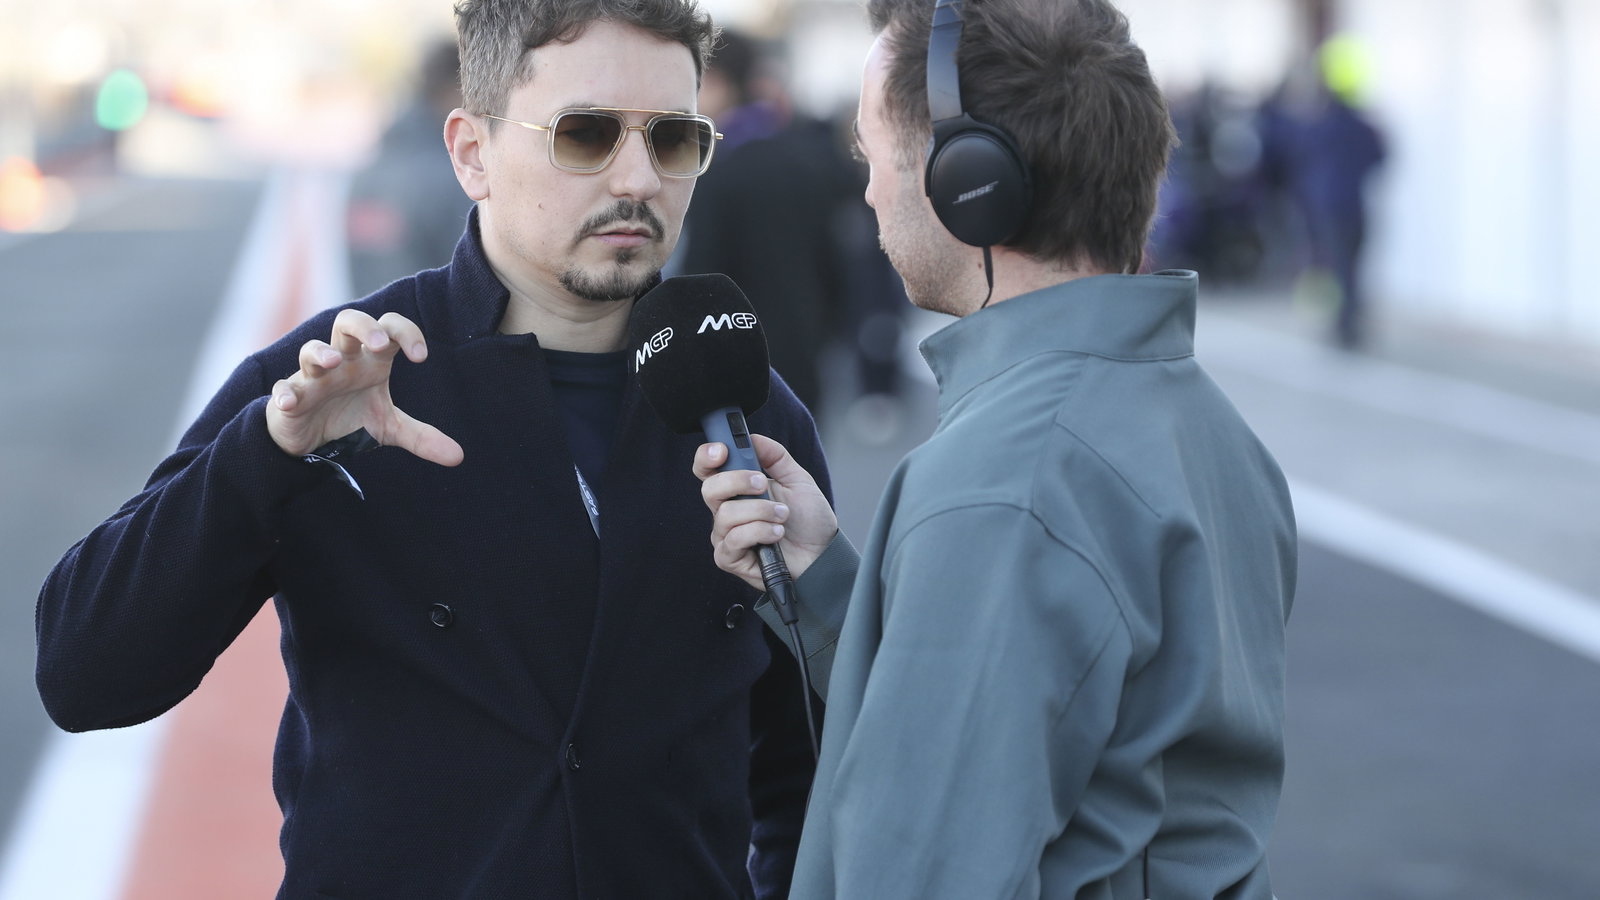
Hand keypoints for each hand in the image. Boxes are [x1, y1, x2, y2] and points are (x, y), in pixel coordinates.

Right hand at [266, 309, 463, 465]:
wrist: (311, 440)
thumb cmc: (351, 419)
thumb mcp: (389, 428)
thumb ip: (421, 437)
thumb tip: (458, 456)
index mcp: (370, 361)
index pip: (389, 329)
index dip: (406, 333)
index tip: (421, 357)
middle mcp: (343, 361)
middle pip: (348, 322)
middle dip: (364, 327)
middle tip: (380, 344)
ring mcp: (314, 377)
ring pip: (312, 350)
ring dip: (320, 353)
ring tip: (333, 362)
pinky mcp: (291, 396)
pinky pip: (284, 389)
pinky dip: (285, 394)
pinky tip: (289, 403)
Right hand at [694, 434, 836, 590]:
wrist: (822, 554)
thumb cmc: (809, 520)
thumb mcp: (798, 480)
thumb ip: (775, 456)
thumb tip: (753, 437)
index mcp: (737, 488)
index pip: (708, 469)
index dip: (707, 456)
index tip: (723, 450)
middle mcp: (726, 510)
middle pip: (709, 488)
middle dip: (737, 481)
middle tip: (762, 484)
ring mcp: (725, 535)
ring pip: (726, 514)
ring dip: (760, 511)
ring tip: (782, 515)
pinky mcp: (730, 558)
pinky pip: (733, 539)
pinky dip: (760, 532)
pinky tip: (776, 534)